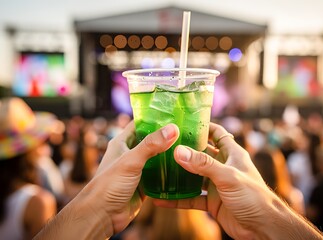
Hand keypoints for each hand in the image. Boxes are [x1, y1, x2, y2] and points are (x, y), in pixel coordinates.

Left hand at [35, 121, 179, 239]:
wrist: (101, 216)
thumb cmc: (108, 185)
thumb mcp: (130, 161)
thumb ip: (151, 145)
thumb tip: (172, 129)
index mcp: (122, 143)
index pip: (140, 124)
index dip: (155, 118)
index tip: (174, 114)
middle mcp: (130, 154)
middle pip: (151, 141)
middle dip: (167, 137)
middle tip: (187, 131)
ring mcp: (137, 170)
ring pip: (157, 158)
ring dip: (169, 155)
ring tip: (189, 148)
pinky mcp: (144, 185)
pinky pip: (159, 175)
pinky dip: (169, 173)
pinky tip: (183, 169)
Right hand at [153, 122, 322, 239]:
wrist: (263, 228)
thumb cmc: (254, 197)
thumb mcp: (228, 176)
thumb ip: (204, 164)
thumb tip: (179, 151)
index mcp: (232, 154)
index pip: (218, 134)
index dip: (204, 126)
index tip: (185, 122)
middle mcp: (223, 167)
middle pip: (201, 154)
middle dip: (185, 150)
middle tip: (165, 145)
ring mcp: (216, 185)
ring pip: (193, 177)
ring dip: (179, 175)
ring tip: (159, 170)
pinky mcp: (212, 202)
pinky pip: (191, 199)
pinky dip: (178, 199)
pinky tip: (162, 199)